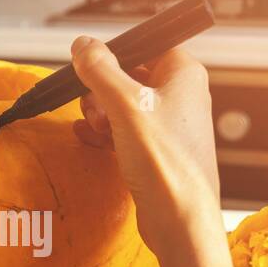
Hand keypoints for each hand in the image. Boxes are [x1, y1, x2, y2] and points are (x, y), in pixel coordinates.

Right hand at [70, 37, 220, 265]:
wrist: (180, 222)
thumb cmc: (165, 164)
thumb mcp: (126, 106)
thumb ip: (101, 70)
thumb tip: (83, 44)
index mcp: (184, 75)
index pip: (147, 44)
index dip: (117, 54)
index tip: (92, 67)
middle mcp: (182, 96)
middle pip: (131, 75)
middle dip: (103, 90)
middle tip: (95, 107)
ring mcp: (170, 126)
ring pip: (125, 105)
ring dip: (101, 113)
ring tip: (94, 128)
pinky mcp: (158, 152)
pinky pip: (126, 131)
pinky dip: (105, 133)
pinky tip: (87, 138)